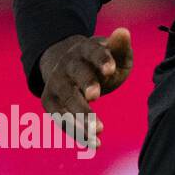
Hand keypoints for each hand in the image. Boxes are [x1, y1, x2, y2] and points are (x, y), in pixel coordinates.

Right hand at [38, 27, 133, 146]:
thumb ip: (119, 46)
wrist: (69, 63)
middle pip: (75, 76)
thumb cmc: (100, 60)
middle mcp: (66, 66)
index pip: (92, 52)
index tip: (110, 69)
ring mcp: (56, 84)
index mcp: (84, 49)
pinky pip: (61, 119)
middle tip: (96, 97)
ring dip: (80, 116)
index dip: (101, 60)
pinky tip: (93, 143)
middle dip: (85, 85)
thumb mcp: (113, 51)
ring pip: (65, 100)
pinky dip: (75, 131)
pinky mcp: (50, 102)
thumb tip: (124, 31)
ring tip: (99, 131)